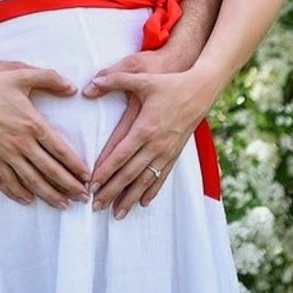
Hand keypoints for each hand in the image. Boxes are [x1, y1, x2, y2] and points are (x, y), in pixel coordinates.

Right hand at [0, 62, 90, 209]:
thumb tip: (72, 87)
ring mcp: (5, 154)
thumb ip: (50, 78)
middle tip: (83, 197)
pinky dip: (18, 193)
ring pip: (31, 181)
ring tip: (63, 204)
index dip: (75, 166)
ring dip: (48, 194)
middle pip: (50, 171)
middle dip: (69, 186)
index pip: (60, 151)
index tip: (88, 177)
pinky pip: (6, 181)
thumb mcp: (22, 74)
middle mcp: (21, 144)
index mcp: (33, 124)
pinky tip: (28, 199)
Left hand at [81, 57, 210, 218]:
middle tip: (96, 206)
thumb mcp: (142, 78)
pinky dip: (151, 191)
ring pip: (145, 180)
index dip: (105, 171)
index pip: (120, 155)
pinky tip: (143, 202)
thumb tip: (93, 80)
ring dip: (129, 198)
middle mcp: (155, 144)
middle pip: (130, 174)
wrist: (201, 90)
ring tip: (116, 214)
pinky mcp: (175, 153)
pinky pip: (162, 177)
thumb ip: (116, 79)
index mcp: (145, 128)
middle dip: (112, 191)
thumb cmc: (170, 84)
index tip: (92, 185)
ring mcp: (167, 151)